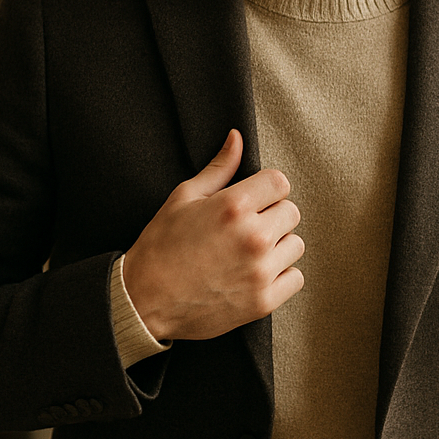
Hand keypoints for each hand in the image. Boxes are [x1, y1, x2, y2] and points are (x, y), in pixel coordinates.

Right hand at [121, 130, 303, 341]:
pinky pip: (295, 278)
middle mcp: (252, 238)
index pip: (279, 182)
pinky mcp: (263, 301)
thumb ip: (218, 168)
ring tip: (247, 252)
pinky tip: (254, 274)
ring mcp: (260, 272)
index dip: (265, 189)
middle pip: (291, 212)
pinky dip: (280, 276)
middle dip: (271, 216)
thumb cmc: (160, 246)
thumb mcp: (183, 198)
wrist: (144, 300)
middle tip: (245, 228)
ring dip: (277, 246)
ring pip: (295, 245)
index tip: (252, 201)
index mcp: (233, 207)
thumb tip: (237, 138)